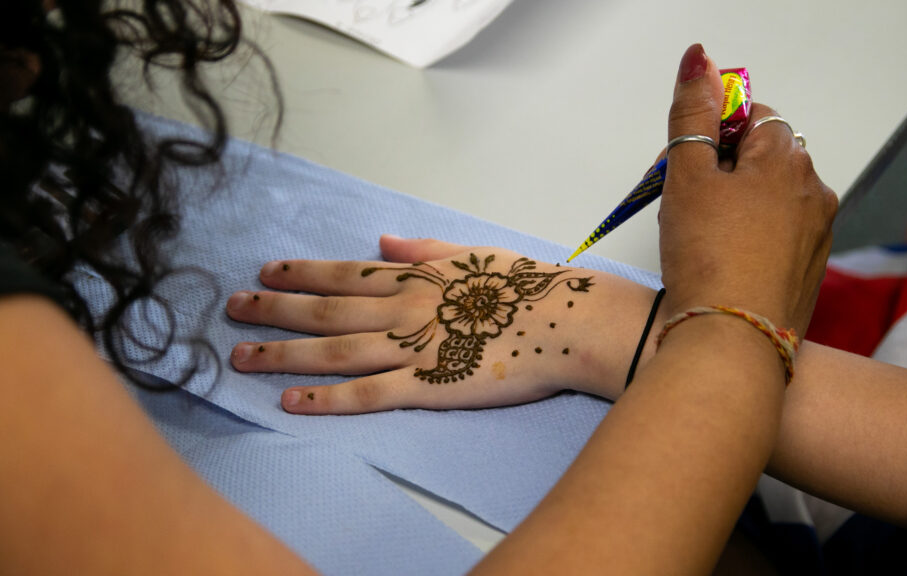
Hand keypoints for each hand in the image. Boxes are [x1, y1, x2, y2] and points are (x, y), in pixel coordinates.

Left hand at [226, 235, 661, 413]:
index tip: (264, 270)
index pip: (344, 272)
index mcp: (415, 275)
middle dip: (273, 309)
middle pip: (324, 309)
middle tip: (232, 310)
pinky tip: (291, 402)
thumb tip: (382, 239)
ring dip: (283, 354)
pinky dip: (326, 399)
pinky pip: (366, 393)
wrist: (566, 322)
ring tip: (241, 356)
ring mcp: (411, 348)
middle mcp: (402, 308)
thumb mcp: (474, 254)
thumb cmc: (527, 287)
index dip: (300, 271)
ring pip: (332, 350)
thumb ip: (424, 249)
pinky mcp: (426, 386)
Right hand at [659, 45, 836, 335]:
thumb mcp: (688, 176)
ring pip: (768, 201)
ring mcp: (817, 235)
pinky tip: (722, 264)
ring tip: (699, 239)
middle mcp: (814, 191)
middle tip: (683, 205)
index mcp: (788, 159)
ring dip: (735, 207)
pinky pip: (776, 238)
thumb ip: (692, 114)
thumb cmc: (708, 256)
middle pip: (761, 159)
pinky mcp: (808, 273)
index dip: (712, 134)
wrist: (732, 342)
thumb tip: (699, 61)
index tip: (686, 167)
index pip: (751, 116)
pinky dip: (750, 240)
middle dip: (721, 172)